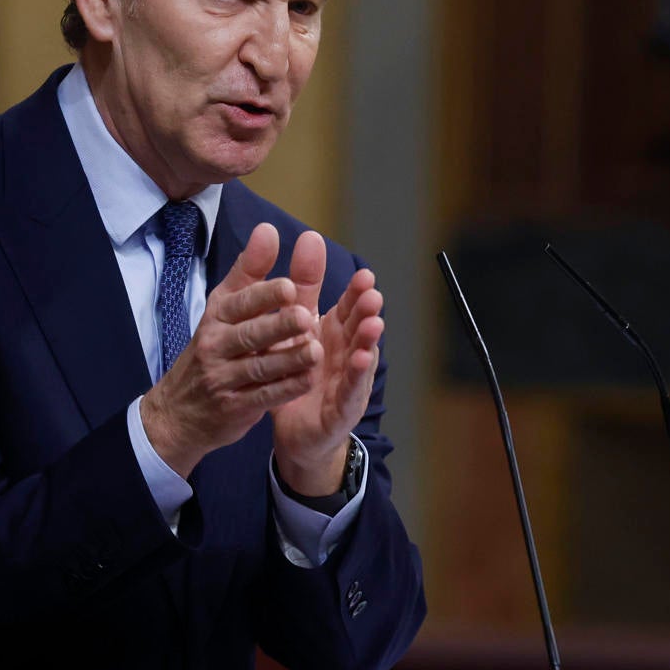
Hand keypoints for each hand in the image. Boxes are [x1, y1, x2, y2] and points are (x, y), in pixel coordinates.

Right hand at [140, 223, 317, 477]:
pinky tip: (309, 379)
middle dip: (278, 326)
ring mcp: (223, 378)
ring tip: (316, 351)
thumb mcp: (223, 308)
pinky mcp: (234, 407)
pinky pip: (263, 396)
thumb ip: (250, 270)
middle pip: (249, 334)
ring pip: (259, 367)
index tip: (290, 286)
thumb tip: (268, 228)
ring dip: (288, 359)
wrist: (178, 412)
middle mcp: (216, 345)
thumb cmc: (213, 349)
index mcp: (217, 316)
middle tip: (305, 317)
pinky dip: (286, 388)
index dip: (264, 295)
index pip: (239, 303)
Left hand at [270, 230, 383, 497]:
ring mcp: (349, 382)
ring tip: (373, 323)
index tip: (365, 275)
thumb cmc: (300, 375)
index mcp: (334, 334)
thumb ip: (302, 287)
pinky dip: (356, 375)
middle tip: (371, 293)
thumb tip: (310, 237)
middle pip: (360, 329)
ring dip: (368, 340)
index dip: (357, 293)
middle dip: (367, 311)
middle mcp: (347, 354)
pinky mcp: (342, 409)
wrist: (297, 432)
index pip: (348, 308)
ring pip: (361, 357)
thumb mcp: (295, 328)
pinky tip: (360, 361)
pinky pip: (350, 390)